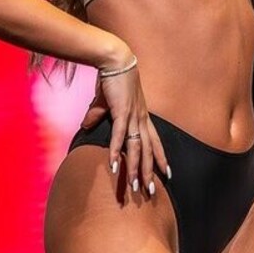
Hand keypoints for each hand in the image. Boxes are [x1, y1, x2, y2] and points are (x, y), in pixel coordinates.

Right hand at [90, 60, 170, 197]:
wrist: (115, 59)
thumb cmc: (113, 78)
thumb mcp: (105, 102)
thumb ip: (97, 115)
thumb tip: (86, 126)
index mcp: (141, 116)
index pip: (155, 142)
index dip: (161, 158)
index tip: (167, 174)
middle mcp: (141, 119)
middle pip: (148, 151)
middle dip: (150, 173)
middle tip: (152, 193)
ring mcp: (132, 117)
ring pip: (136, 149)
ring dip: (135, 169)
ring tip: (134, 187)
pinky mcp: (121, 113)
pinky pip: (119, 138)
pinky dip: (116, 153)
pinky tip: (115, 167)